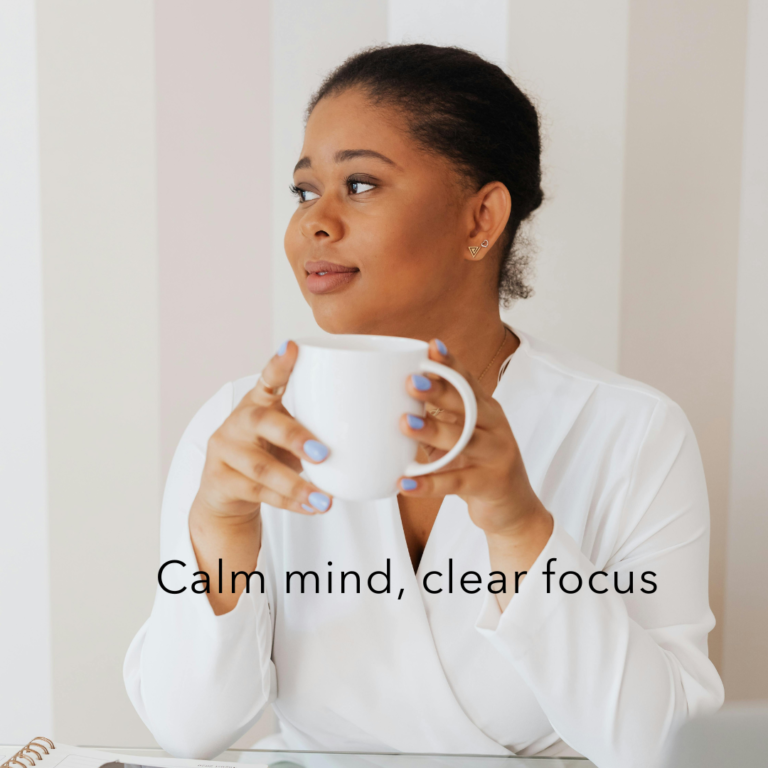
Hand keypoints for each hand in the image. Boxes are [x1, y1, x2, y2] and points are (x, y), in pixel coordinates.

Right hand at [195, 340, 333, 520]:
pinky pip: (258, 493)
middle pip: (263, 422)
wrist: (226, 490)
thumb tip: (375, 430)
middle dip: (294, 437)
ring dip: (297, 485)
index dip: (280, 363)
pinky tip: (312, 508)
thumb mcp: (288, 432)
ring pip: (261, 468)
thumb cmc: (270, 452)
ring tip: (326, 500)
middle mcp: (239, 420)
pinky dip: (289, 503)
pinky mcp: (220, 480)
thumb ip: (316, 425)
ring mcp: (225, 450)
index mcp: (259, 401)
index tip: (293, 347)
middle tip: (324, 453)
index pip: (268, 377)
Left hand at [397, 340, 550, 539]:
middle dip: (440, 391)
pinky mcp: (489, 485)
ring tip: (405, 424)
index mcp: (487, 411)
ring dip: (433, 431)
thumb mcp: (461, 437)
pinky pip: (456, 483)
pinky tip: (406, 482)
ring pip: (464, 440)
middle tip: (410, 381)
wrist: (513, 508)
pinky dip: (429, 483)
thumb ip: (436, 420)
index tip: (431, 347)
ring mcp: (496, 456)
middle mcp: (495, 428)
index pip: (468, 382)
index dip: (451, 364)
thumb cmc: (478, 465)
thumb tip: (390, 402)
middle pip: (468, 405)